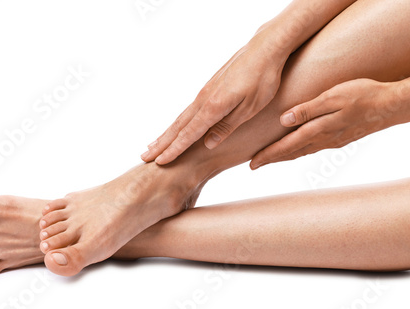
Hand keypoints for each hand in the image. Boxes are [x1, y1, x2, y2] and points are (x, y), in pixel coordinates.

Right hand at [141, 34, 287, 164]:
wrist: (265, 47)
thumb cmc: (264, 78)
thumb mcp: (251, 107)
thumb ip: (228, 126)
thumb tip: (207, 143)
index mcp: (214, 107)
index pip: (189, 134)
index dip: (174, 149)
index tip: (160, 161)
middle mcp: (204, 99)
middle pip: (178, 126)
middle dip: (161, 143)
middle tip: (144, 157)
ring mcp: (206, 92)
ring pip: (182, 117)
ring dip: (166, 133)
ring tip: (153, 145)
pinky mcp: (210, 87)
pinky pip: (190, 109)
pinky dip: (179, 122)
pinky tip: (177, 127)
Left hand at [250, 78, 407, 169]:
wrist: (393, 105)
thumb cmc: (363, 95)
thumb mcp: (333, 96)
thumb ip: (308, 109)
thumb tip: (284, 120)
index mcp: (318, 130)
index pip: (286, 146)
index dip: (268, 155)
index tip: (252, 164)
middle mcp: (323, 140)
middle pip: (291, 153)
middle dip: (271, 159)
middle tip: (254, 165)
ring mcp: (333, 141)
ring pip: (302, 152)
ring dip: (284, 156)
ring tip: (270, 158)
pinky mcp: (341, 138)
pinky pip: (313, 148)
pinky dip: (299, 151)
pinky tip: (297, 149)